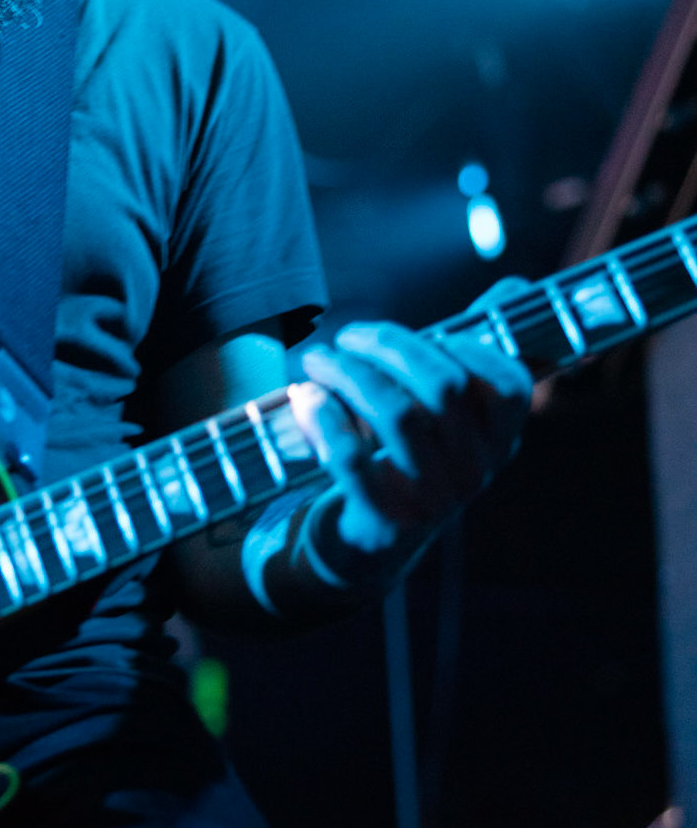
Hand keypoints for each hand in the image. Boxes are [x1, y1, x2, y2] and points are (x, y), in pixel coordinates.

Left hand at [289, 289, 533, 556]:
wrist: (379, 540)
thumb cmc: (415, 453)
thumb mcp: (455, 409)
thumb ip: (478, 348)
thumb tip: (518, 287)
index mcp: (501, 437)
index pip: (507, 382)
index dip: (467, 346)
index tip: (429, 333)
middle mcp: (476, 469)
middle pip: (441, 386)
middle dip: (387, 344)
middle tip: (348, 336)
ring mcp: (434, 498)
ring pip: (394, 414)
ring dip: (347, 373)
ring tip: (318, 360)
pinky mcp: (386, 520)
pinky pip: (352, 458)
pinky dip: (325, 419)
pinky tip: (309, 398)